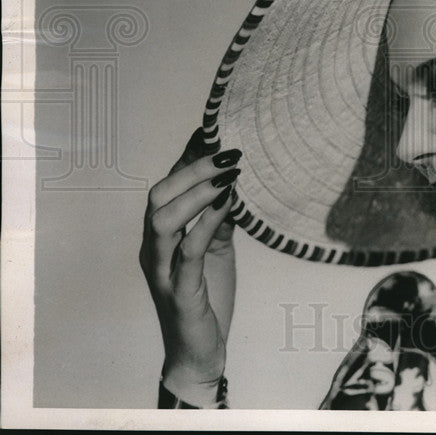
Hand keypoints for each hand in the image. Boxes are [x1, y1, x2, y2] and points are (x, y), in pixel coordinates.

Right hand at [140, 129, 239, 402]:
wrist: (200, 351)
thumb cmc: (207, 294)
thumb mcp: (217, 248)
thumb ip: (219, 217)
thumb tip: (233, 179)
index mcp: (163, 235)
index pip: (169, 185)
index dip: (188, 156)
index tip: (213, 129)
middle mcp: (156, 248)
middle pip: (159, 196)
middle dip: (192, 168)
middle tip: (229, 152)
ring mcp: (164, 270)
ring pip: (163, 220)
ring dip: (196, 192)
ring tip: (229, 174)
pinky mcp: (180, 292)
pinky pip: (187, 253)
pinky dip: (205, 225)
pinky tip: (227, 205)